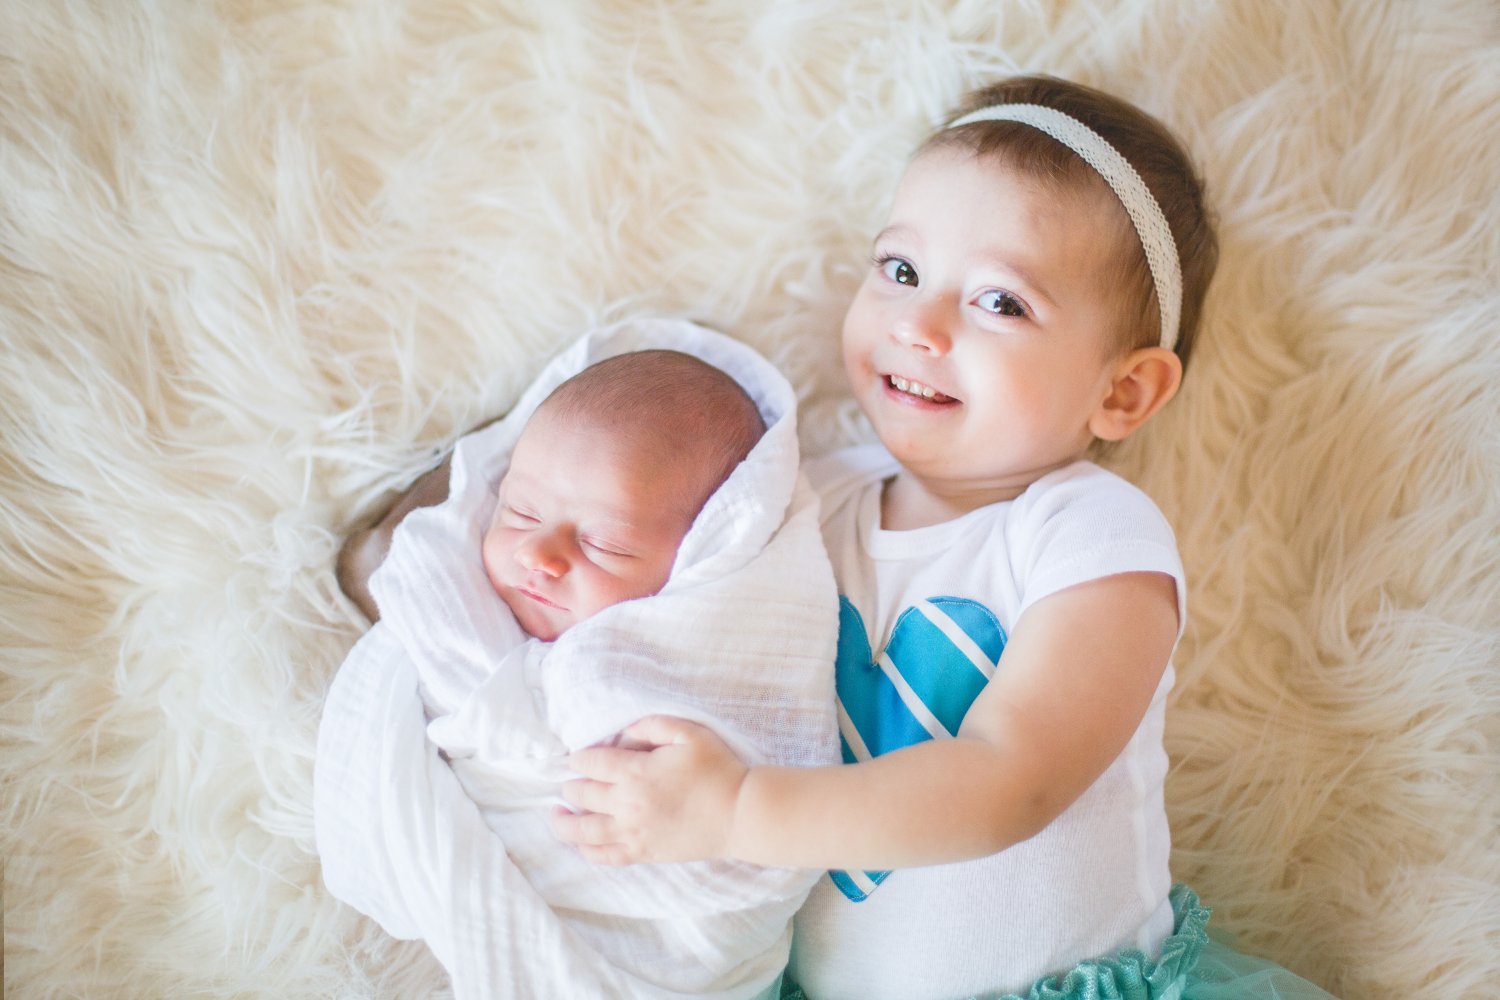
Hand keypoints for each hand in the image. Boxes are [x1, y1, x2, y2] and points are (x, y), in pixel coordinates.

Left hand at [551, 716, 747, 864]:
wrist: (739, 812)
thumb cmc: (717, 769)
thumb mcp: (689, 732)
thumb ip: (652, 725)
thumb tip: (624, 732)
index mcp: (637, 772)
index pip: (592, 763)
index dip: (579, 758)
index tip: (575, 758)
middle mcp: (628, 804)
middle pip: (583, 795)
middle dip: (570, 787)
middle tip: (568, 783)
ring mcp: (634, 832)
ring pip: (584, 832)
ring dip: (564, 823)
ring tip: (556, 815)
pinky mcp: (643, 853)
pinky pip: (605, 857)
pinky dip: (587, 851)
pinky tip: (581, 844)